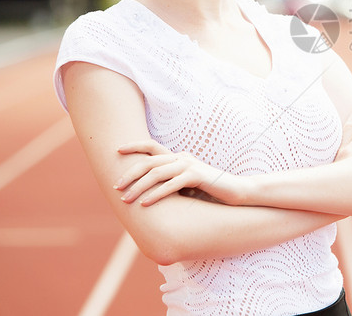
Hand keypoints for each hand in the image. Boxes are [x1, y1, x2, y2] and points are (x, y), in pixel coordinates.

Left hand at [114, 140, 245, 205]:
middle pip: (149, 161)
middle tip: (115, 187)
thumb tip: (145, 194)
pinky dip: (156, 194)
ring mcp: (189, 165)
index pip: (151, 146)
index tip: (117, 150)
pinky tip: (145, 204)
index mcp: (178, 157)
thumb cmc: (209, 191)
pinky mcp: (197, 176)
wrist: (236, 191)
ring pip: (157, 173)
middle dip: (130, 174)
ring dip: (139, 187)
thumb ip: (169, 183)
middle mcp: (182, 157)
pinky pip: (172, 184)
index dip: (134, 145)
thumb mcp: (185, 185)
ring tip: (126, 200)